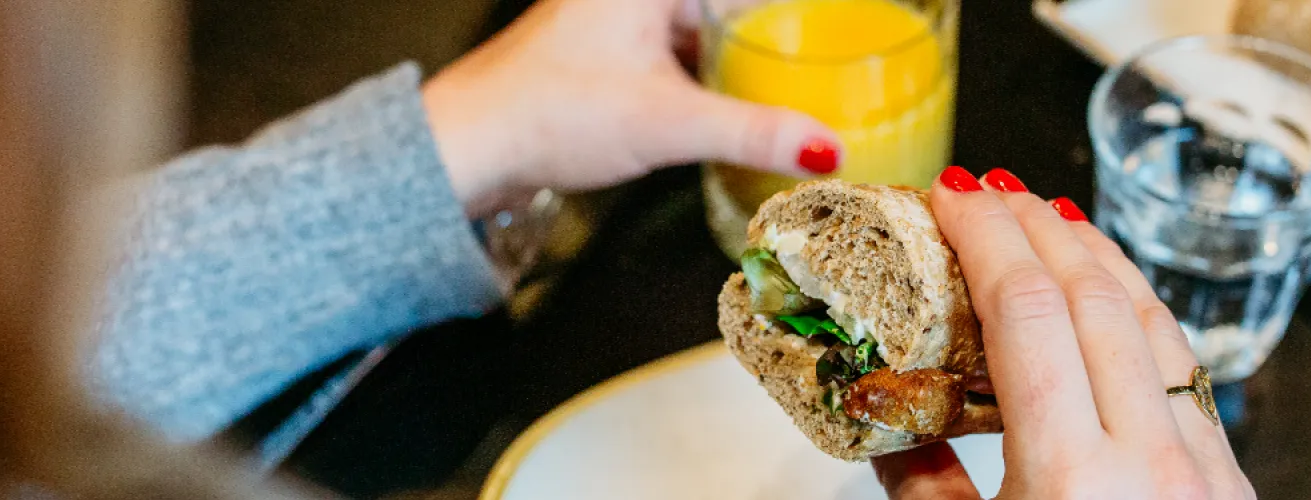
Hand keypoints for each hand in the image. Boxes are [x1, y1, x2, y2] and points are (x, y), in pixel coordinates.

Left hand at [420, 0, 840, 215]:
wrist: (470, 145)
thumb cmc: (545, 112)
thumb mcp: (670, 122)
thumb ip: (755, 132)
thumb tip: (824, 145)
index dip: (790, 9)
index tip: (840, 18)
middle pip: (728, 6)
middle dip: (775, 28)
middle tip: (831, 50)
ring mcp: (620, 16)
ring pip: (705, 23)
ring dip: (744, 52)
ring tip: (799, 77)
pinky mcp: (611, 50)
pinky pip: (682, 47)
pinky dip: (714, 71)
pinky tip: (739, 101)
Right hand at [871, 167, 1254, 498]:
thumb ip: (925, 488)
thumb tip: (883, 419)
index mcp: (1070, 480)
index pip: (1028, 314)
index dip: (986, 238)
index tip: (952, 195)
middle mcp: (1148, 460)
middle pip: (1093, 300)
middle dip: (1035, 227)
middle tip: (989, 190)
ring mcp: (1203, 467)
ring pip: (1154, 323)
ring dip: (1097, 257)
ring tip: (1049, 218)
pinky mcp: (1230, 480)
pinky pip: (1187, 371)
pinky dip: (1142, 316)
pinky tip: (1115, 297)